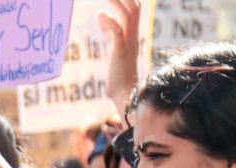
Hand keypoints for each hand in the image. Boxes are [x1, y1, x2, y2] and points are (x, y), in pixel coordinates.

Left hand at [98, 0, 140, 121]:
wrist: (124, 91)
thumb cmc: (118, 69)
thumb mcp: (113, 45)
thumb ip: (108, 29)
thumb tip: (102, 13)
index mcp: (131, 32)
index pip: (133, 7)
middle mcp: (132, 34)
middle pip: (134, 7)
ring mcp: (127, 42)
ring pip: (128, 15)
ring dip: (118, 2)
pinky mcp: (120, 51)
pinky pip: (118, 32)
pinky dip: (110, 22)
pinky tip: (101, 13)